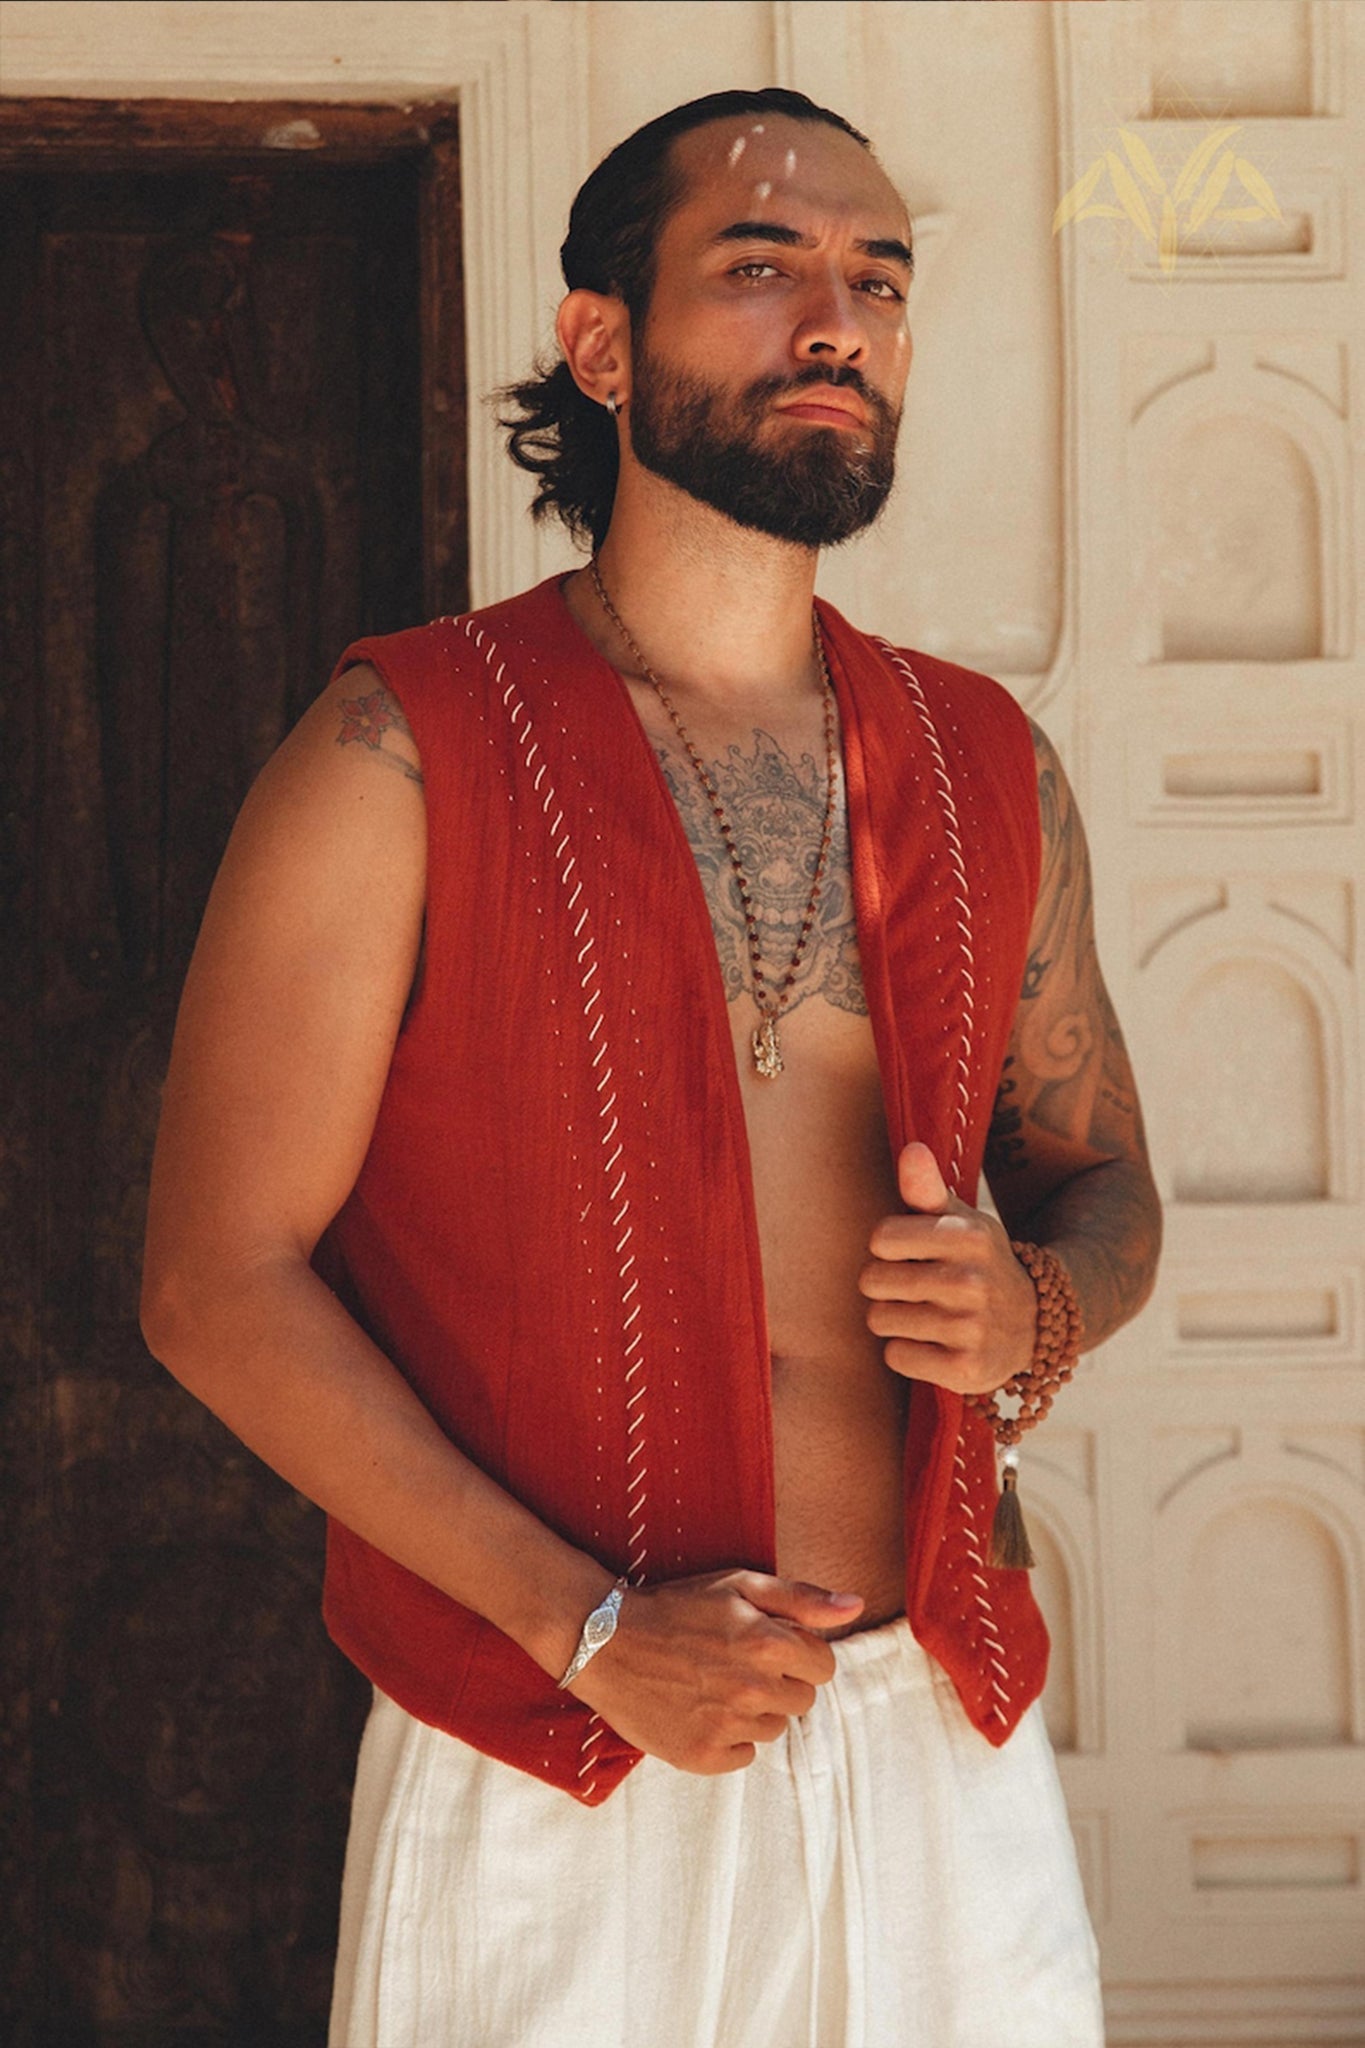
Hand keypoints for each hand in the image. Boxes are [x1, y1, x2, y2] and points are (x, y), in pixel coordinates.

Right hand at [566, 1569, 863, 1774]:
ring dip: (755, 1710)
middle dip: (780, 1681)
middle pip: (803, 1701)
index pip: (824, 1665)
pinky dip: (729, 1738)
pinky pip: (744, 1756)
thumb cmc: (676, 1607)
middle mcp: (753, 1690)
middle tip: (736, 1662)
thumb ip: (802, 1598)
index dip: (799, 1652)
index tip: (769, 1644)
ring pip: (774, 1730)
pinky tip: (700, 1710)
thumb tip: (855, 1607)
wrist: (605, 1642)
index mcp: (767, 1644)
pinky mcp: (702, 1757)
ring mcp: (727, 1728)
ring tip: (713, 1683)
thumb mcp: (738, 1584)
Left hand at [858, 1141, 1036, 1395]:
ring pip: (880, 1320)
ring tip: (924, 1315)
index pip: (881, 1238)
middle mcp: (972, 1281)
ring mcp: (971, 1328)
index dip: (887, 1247)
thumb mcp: (961, 1221)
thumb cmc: (977, 1262)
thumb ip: (927, 1188)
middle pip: (873, 1281)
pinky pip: (896, 1356)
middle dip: (884, 1285)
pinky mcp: (966, 1369)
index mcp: (970, 1235)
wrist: (1033, 1323)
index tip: (909, 1252)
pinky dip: (907, 1353)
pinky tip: (934, 1344)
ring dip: (893, 1320)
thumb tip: (911, 1150)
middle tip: (915, 1288)